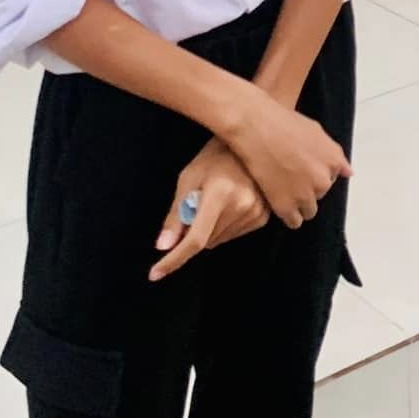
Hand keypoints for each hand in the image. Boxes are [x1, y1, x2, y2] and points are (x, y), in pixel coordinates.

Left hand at [151, 139, 268, 281]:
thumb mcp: (188, 179)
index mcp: (220, 193)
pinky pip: (234, 236)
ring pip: (219, 241)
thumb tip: (162, 246)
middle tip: (197, 204)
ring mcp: (256, 212)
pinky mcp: (264, 217)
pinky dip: (224, 227)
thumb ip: (176, 214)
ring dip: (210, 230)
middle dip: (194, 231)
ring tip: (216, 200)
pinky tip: (229, 204)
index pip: (195, 239)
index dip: (173, 259)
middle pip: (206, 242)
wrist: (250, 143)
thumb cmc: (213, 157)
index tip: (154, 274)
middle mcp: (242, 205)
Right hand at [220, 88, 350, 229]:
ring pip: (309, 211)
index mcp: (333, 161)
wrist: (255, 127)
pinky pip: (294, 222)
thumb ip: (334, 153)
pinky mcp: (285, 206)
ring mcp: (305, 195)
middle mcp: (323, 180)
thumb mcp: (316, 130)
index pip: (331, 177)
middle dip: (308, 187)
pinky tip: (279, 203)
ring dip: (299, 204)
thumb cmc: (283, 123)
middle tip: (289, 174)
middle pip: (320, 194)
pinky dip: (288, 215)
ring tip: (283, 189)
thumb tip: (348, 172)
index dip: (315, 172)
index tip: (302, 166)